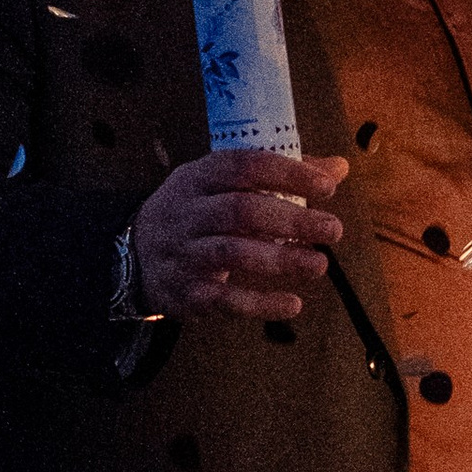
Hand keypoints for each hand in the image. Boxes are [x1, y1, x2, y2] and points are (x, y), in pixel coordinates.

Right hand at [134, 150, 347, 322]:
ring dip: (279, 260)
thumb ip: (280, 176)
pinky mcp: (186, 292)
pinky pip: (223, 300)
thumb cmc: (197, 213)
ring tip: (319, 265)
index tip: (327, 187)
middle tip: (332, 230)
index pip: (243, 166)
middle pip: (239, 211)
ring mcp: (183, 253)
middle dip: (290, 221)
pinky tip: (292, 305)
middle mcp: (187, 212)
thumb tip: (338, 168)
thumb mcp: (224, 185)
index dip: (287, 174)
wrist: (133, 256)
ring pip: (231, 254)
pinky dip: (259, 304)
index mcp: (199, 176)